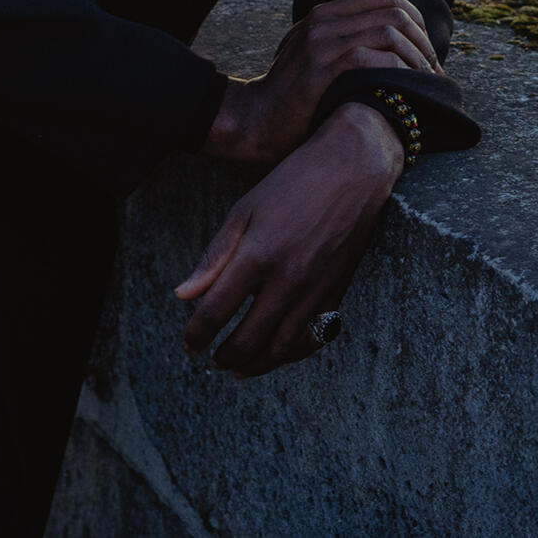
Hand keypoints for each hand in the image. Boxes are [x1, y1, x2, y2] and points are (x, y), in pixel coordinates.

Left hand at [174, 102, 403, 377]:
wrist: (354, 169)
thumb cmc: (294, 182)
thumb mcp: (244, 210)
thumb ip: (214, 257)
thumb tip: (184, 295)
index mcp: (257, 256)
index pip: (216, 311)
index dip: (196, 334)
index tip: (189, 344)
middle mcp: (287, 280)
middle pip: (247, 339)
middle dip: (223, 356)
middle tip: (209, 361)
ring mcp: (315, 291)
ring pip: (280, 349)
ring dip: (255, 365)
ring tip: (237, 368)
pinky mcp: (337, 293)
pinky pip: (312, 340)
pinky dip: (290, 355)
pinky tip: (274, 355)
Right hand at [203, 0, 441, 164]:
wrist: (255, 119)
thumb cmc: (292, 94)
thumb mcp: (311, 52)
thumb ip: (337, 32)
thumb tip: (365, 13)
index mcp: (325, 13)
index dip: (415, 21)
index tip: (426, 52)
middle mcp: (323, 19)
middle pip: (393, 10)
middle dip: (422, 39)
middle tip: (433, 70)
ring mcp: (321, 42)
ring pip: (388, 31)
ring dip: (415, 57)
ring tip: (425, 82)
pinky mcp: (321, 69)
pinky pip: (372, 58)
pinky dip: (397, 71)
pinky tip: (405, 89)